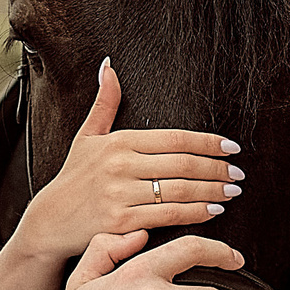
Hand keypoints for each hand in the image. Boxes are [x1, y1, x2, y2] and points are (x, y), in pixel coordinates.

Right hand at [13, 61, 241, 261]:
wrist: (50, 221)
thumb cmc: (73, 178)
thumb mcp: (86, 136)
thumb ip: (105, 103)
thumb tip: (109, 66)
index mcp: (118, 142)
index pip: (175, 139)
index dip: (208, 142)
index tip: (231, 147)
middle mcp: (120, 166)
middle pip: (183, 164)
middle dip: (217, 168)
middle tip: (238, 172)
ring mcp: (121, 195)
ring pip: (180, 190)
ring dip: (213, 190)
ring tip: (232, 190)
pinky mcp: (122, 222)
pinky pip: (168, 215)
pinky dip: (196, 212)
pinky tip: (213, 209)